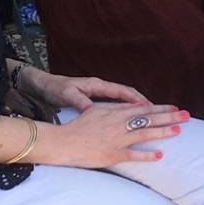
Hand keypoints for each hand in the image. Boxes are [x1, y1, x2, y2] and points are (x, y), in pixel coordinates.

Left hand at [27, 71, 150, 110]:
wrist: (43, 86)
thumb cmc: (55, 89)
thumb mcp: (67, 95)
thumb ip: (80, 101)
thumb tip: (92, 109)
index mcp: (97, 85)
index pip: (122, 91)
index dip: (137, 99)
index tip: (150, 107)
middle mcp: (101, 87)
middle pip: (128, 94)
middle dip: (143, 102)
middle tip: (159, 110)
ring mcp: (99, 92)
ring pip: (123, 99)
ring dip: (137, 107)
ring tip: (151, 116)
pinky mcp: (95, 98)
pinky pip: (116, 104)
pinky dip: (126, 110)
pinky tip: (130, 119)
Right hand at [44, 101, 187, 166]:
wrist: (60, 141)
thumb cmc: (76, 127)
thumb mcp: (96, 112)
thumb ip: (113, 111)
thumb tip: (129, 110)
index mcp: (114, 112)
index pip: (142, 108)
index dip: (160, 108)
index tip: (175, 107)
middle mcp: (117, 124)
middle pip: (148, 118)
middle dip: (169, 116)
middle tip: (187, 115)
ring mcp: (115, 139)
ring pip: (144, 134)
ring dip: (163, 131)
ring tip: (179, 130)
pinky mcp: (111, 154)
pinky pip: (132, 155)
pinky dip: (147, 155)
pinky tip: (160, 155)